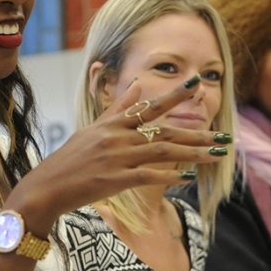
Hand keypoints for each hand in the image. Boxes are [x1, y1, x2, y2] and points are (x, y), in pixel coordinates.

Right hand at [11, 78, 227, 222]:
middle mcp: (118, 137)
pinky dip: (168, 175)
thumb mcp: (93, 128)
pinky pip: (148, 176)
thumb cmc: (71, 159)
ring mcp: (117, 158)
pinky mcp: (115, 180)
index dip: (175, 94)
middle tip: (223, 134)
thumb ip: (118, 108)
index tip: (197, 83)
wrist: (47, 187)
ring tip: (216, 154)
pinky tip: (188, 177)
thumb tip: (138, 84)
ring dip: (192, 153)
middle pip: (165, 130)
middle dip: (197, 132)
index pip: (150, 105)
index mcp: (113, 123)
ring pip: (162, 151)